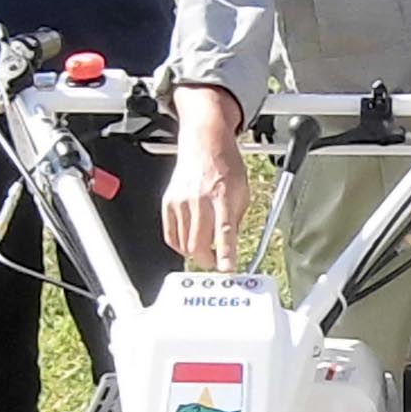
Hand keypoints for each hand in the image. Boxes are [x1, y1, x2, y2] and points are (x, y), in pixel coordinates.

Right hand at [163, 128, 249, 266]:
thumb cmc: (225, 164)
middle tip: (215, 262)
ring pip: (184, 244)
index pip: (224, 231)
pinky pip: (171, 236)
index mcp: (222, 196)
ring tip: (205, 248)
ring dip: (195, 253)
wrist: (204, 143)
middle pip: (198, 244)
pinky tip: (189, 241)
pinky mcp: (168, 203)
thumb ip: (236, 220)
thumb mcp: (242, 191)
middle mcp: (199, 199)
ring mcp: (181, 202)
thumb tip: (231, 246)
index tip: (227, 268)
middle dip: (208, 260)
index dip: (225, 254)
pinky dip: (180, 245)